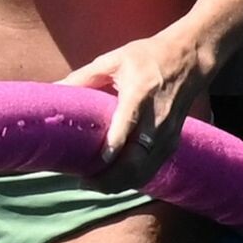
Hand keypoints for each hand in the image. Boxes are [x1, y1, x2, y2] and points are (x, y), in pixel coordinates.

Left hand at [55, 30, 207, 192]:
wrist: (189, 59)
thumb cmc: (147, 57)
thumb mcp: (114, 60)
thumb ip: (83, 77)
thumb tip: (52, 88)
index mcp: (140, 94)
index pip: (128, 125)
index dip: (114, 146)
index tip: (96, 161)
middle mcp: (157, 118)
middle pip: (136, 159)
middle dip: (110, 177)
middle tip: (82, 182)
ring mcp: (167, 134)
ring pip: (145, 170)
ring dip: (119, 183)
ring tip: (93, 185)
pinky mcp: (172, 142)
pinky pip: (152, 169)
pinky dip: (133, 180)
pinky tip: (115, 182)